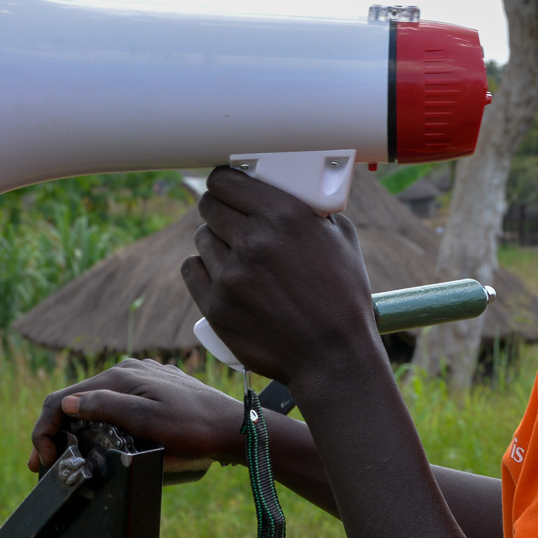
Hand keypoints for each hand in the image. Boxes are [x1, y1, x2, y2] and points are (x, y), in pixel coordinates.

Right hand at [30, 357, 244, 472]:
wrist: (234, 427)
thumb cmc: (193, 427)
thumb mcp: (145, 421)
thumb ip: (105, 408)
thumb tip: (67, 404)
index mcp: (120, 376)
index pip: (63, 398)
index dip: (45, 430)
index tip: (42, 461)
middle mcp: (128, 370)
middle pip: (77, 399)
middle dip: (56, 431)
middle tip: (45, 466)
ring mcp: (143, 379)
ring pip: (96, 402)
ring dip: (76, 428)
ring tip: (67, 458)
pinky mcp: (154, 390)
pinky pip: (117, 404)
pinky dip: (100, 422)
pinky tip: (99, 442)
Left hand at [180, 167, 384, 384]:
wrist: (334, 357)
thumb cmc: (345, 298)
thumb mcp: (343, 239)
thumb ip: (314, 210)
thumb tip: (297, 192)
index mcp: (284, 214)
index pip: (226, 180)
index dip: (224, 181)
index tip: (227, 186)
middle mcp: (254, 240)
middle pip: (210, 206)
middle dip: (218, 208)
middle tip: (230, 218)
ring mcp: (231, 274)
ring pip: (201, 239)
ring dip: (213, 240)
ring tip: (232, 252)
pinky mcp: (217, 306)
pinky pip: (192, 270)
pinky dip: (202, 269)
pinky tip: (217, 272)